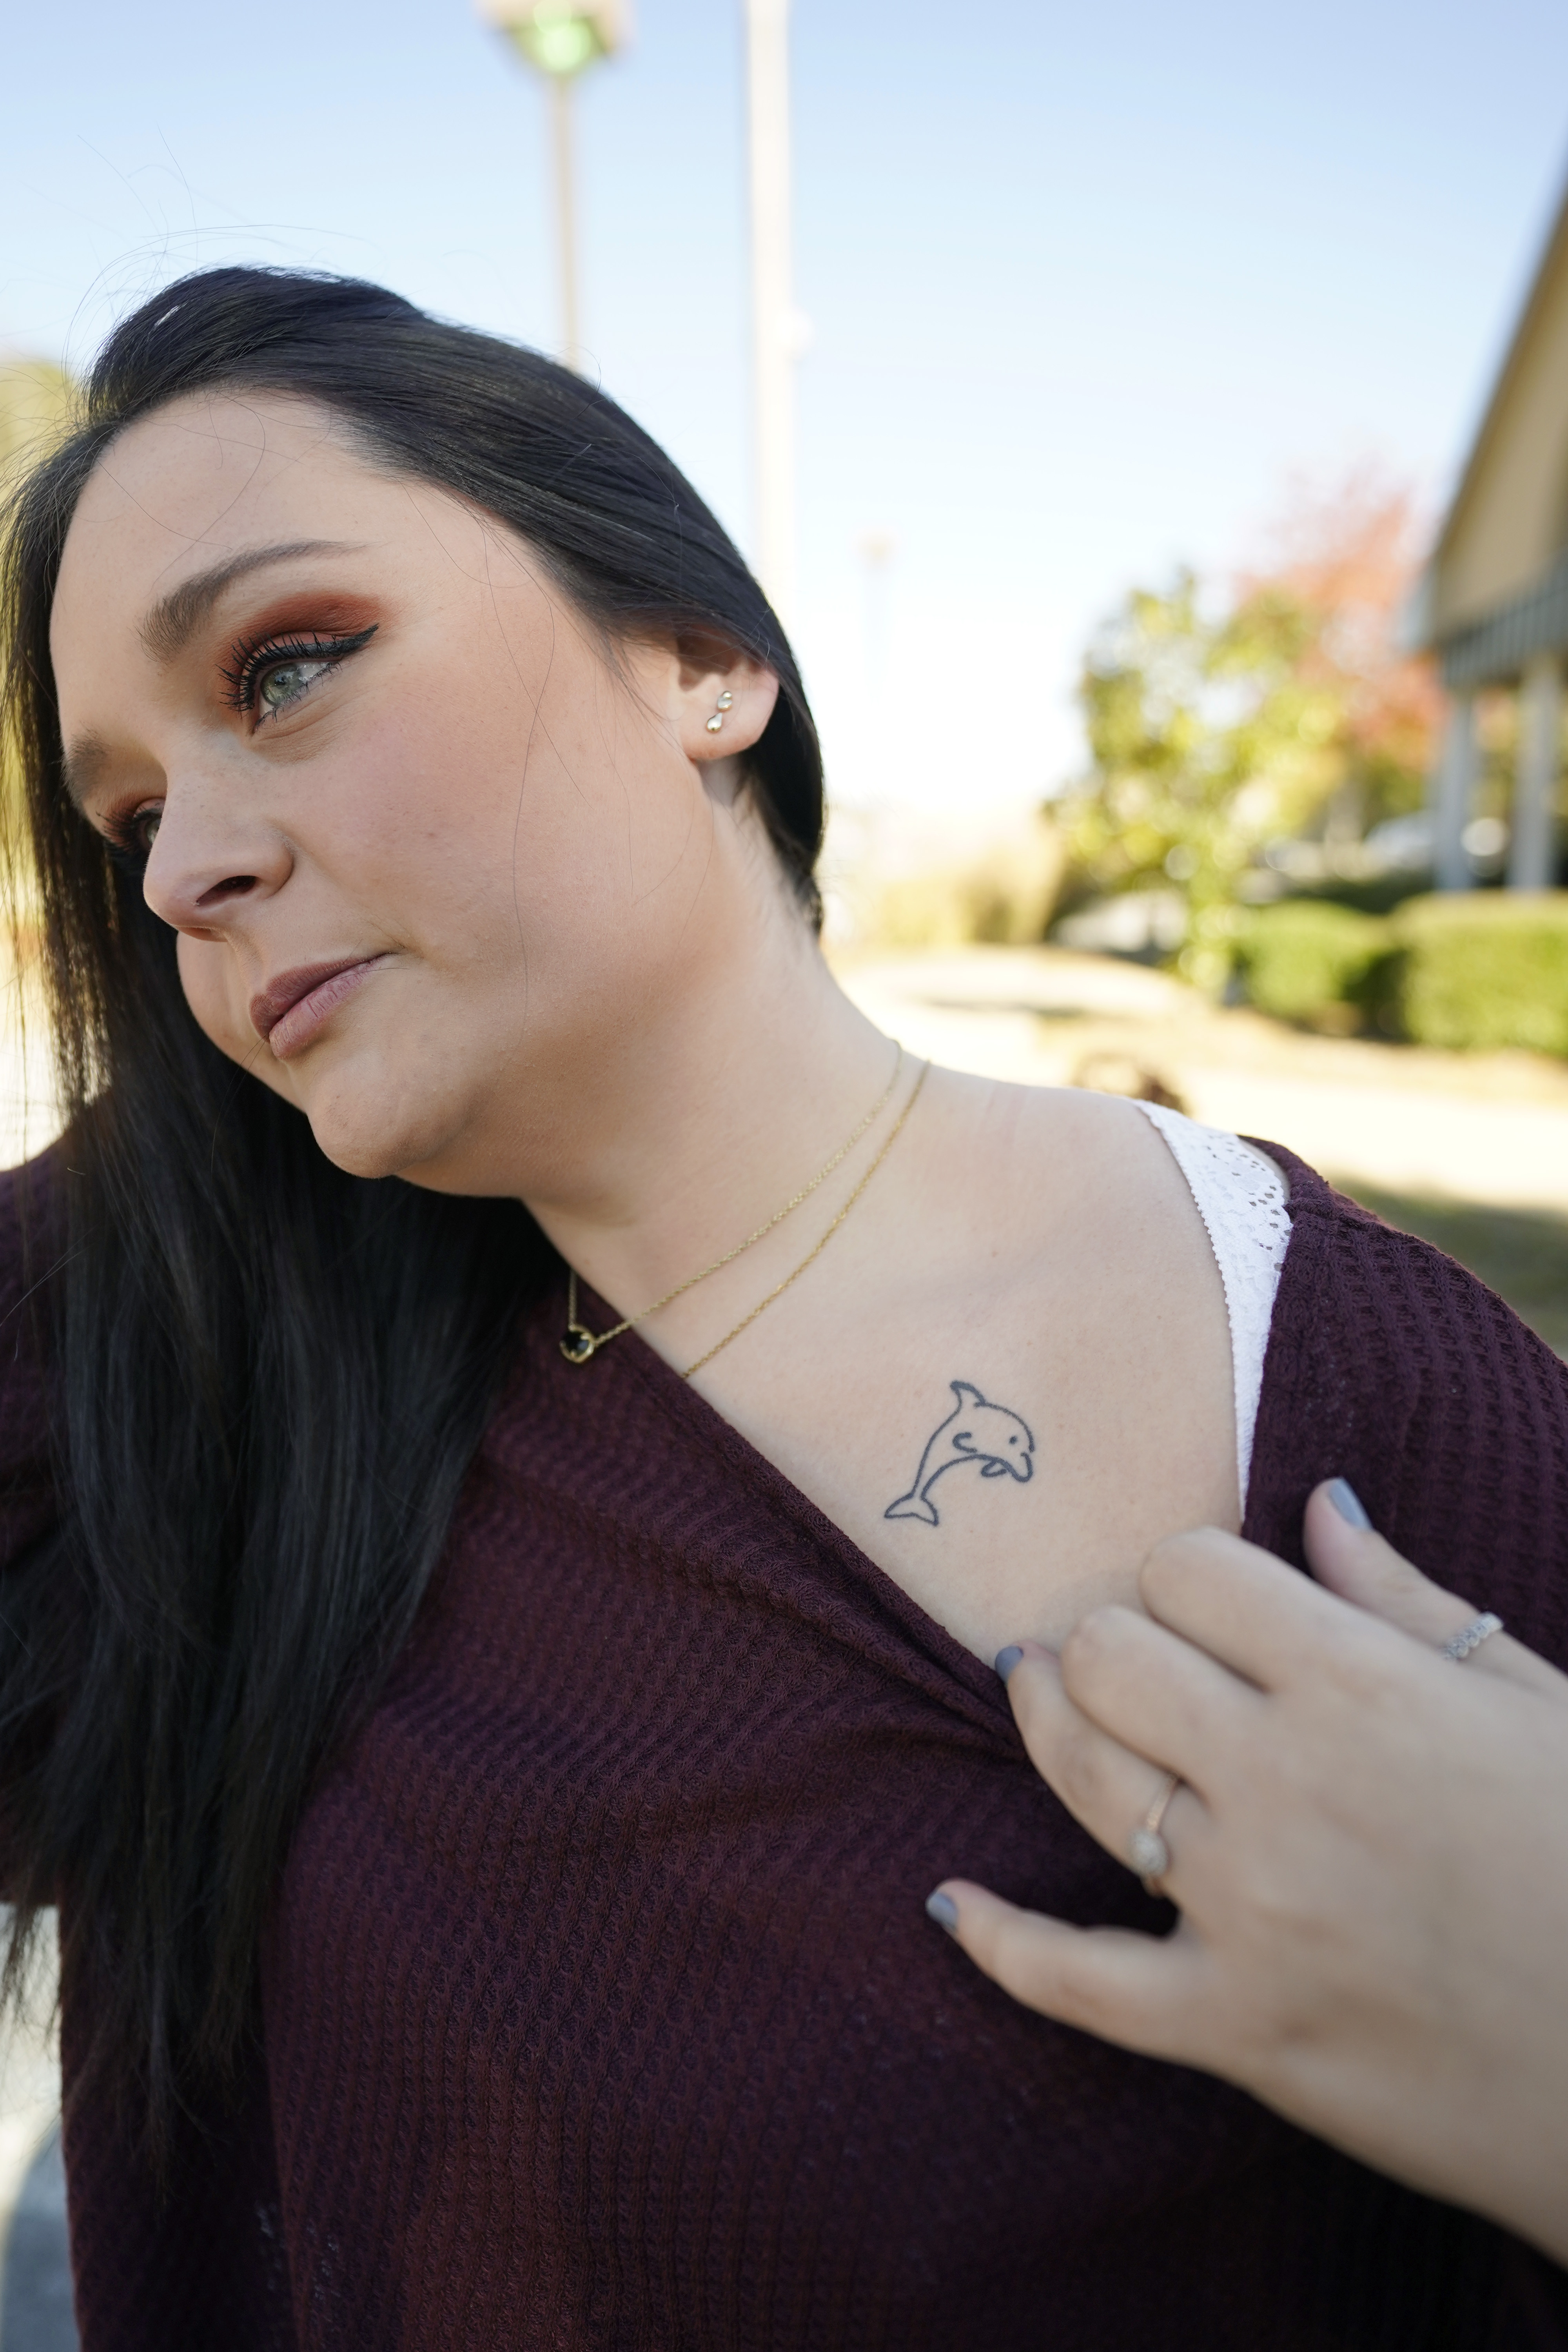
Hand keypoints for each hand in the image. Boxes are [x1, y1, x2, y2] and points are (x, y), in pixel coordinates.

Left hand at [929, 1484, 1567, 2263]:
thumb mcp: (1536, 1702)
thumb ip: (1408, 1600)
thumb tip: (1320, 1501)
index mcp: (1363, 1687)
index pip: (1187, 1569)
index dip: (1185, 1575)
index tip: (1208, 1605)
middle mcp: (1288, 1783)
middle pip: (1109, 1656)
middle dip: (1110, 1639)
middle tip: (1129, 1655)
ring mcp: (1253, 1911)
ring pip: (1081, 1777)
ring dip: (1048, 1724)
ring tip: (1041, 1694)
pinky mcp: (1239, 2028)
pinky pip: (1077, 1982)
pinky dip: (1001, 1942)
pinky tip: (949, 1902)